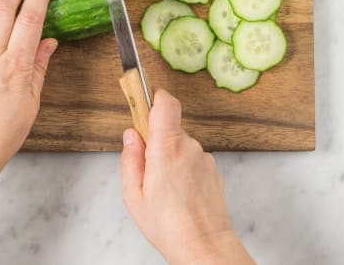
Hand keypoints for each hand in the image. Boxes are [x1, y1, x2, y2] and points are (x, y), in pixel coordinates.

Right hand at [120, 89, 254, 264]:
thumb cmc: (169, 226)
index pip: (166, 104)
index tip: (143, 100)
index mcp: (167, 149)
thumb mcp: (134, 196)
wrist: (205, 247)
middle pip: (169, 127)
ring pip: (180, 145)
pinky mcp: (213, 170)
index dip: (154, 97)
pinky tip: (179, 194)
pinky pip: (192, 159)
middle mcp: (189, 148)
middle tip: (146, 169)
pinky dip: (183, 170)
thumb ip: (130, 160)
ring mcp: (204, 158)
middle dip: (155, 141)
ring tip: (164, 189)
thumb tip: (131, 136)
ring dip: (169, 158)